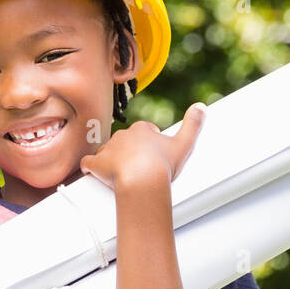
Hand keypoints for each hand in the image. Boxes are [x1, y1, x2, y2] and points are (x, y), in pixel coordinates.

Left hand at [79, 102, 205, 192]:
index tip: (154, 155)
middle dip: (130, 152)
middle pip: (125, 142)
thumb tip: (201, 106)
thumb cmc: (163, 165)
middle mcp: (122, 136)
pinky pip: (88, 163)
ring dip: (112, 159)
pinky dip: (90, 167)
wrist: (143, 182)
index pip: (144, 130)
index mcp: (141, 129)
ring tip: (122, 174)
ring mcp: (108, 150)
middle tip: (140, 168)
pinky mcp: (96, 164)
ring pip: (107, 151)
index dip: (149, 143)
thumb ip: (193, 124)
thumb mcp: (184, 144)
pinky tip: (92, 172)